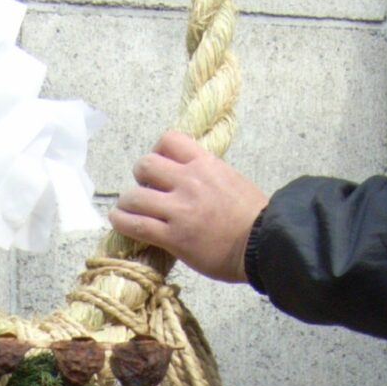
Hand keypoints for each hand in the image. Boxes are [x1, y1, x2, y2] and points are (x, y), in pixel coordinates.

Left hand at [110, 131, 267, 282]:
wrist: (266, 245)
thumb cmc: (256, 218)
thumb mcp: (233, 181)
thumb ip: (207, 176)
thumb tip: (189, 178)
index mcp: (206, 164)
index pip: (169, 140)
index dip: (158, 151)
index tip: (161, 167)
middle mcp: (189, 181)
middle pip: (145, 165)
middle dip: (141, 178)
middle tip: (147, 192)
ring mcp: (179, 209)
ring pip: (133, 196)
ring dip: (128, 204)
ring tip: (131, 212)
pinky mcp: (173, 236)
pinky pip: (135, 224)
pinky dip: (122, 222)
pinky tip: (120, 223)